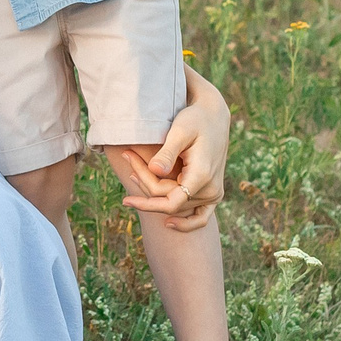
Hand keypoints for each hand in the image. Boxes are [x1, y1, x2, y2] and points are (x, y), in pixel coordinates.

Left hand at [111, 65, 228, 231]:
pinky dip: (186, 223)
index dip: (146, 203)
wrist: (214, 116)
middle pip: (169, 202)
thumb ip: (168, 152)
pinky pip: (200, 217)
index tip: (126, 200)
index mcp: (201, 176)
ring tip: (134, 173)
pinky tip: (168, 224)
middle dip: (145, 185)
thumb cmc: (195, 119)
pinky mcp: (212, 193)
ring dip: (155, 195)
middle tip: (127, 158)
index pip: (170, 202)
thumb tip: (154, 171)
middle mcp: (210, 190)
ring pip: (177, 206)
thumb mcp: (180, 131)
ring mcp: (213, 194)